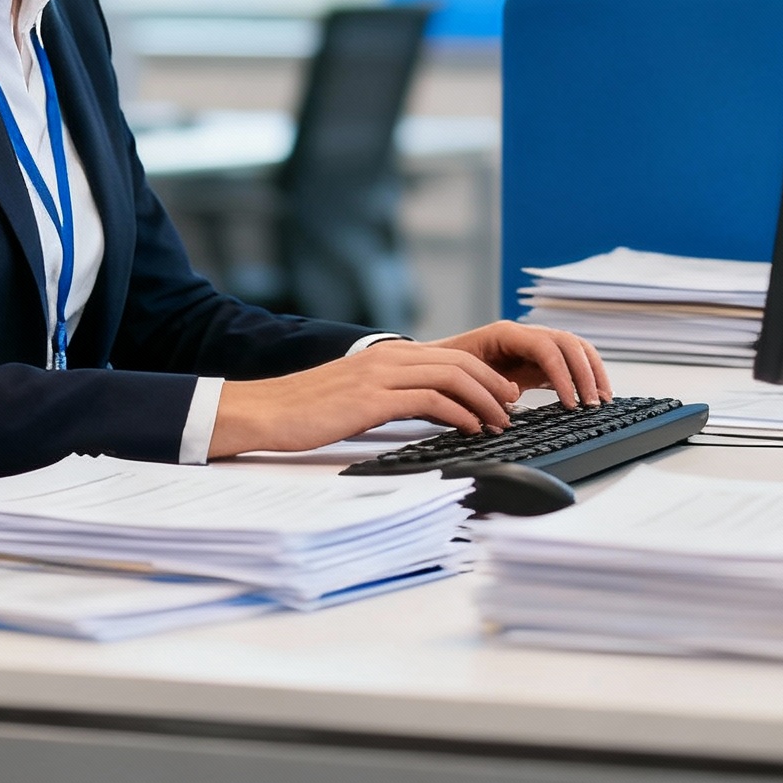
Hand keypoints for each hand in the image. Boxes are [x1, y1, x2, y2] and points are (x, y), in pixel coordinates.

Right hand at [208, 344, 524, 458]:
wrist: (269, 412)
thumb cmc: (308, 410)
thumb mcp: (357, 395)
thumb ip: (390, 394)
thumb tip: (425, 409)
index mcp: (385, 354)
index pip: (449, 355)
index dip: (483, 374)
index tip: (502, 395)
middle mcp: (387, 357)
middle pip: (459, 361)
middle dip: (493, 384)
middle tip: (513, 407)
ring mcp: (381, 376)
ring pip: (451, 376)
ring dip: (484, 400)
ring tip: (499, 422)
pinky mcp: (373, 399)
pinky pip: (431, 400)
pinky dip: (459, 413)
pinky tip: (471, 428)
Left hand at [429, 320, 611, 410]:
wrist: (436, 364)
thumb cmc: (446, 370)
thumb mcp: (462, 377)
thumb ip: (486, 386)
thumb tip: (511, 397)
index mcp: (505, 333)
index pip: (545, 348)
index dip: (562, 375)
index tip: (570, 404)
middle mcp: (524, 334)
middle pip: (567, 343)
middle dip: (584, 374)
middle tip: (592, 405)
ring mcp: (533, 344)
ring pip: (575, 347)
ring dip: (592, 372)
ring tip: (602, 400)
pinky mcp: (538, 359)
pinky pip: (570, 360)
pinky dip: (585, 374)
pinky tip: (593, 395)